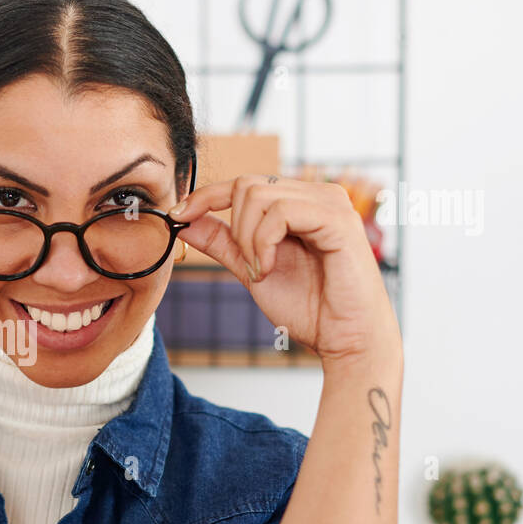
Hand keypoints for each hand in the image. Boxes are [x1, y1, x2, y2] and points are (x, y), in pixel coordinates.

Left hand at [169, 174, 399, 366]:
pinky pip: (281, 213)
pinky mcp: (337, 219)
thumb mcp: (251, 269)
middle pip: (247, 185)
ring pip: (259, 196)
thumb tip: (184, 220)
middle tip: (249, 266)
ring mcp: (330, 204)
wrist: (345, 339)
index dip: (206, 196)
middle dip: (234, 229)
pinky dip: (264, 242)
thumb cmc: (310, 307)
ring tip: (263, 271)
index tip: (177, 215)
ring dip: (248, 239)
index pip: (244, 183)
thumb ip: (224, 243)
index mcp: (299, 204)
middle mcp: (316, 196)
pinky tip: (270, 268)